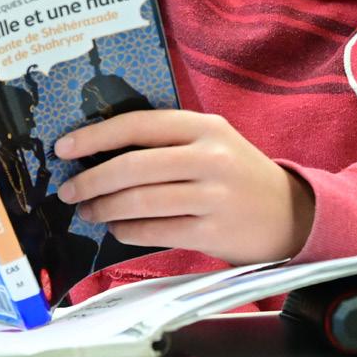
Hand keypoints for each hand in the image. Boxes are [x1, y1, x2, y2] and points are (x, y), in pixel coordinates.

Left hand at [54, 110, 314, 264]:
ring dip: (105, 208)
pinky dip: (127, 231)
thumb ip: (168, 142)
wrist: (291, 213)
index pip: (139, 124)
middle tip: (69, 191)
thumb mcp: (212, 142)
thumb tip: (103, 153)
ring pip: (141, 201)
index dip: (96, 135)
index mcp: (205, 126)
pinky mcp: (212, 232)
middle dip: (92, 179)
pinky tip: (117, 229)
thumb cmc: (238, 174)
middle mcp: (209, 156)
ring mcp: (213, 195)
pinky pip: (156, 232)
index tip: (64, 147)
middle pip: (134, 166)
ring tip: (88, 211)